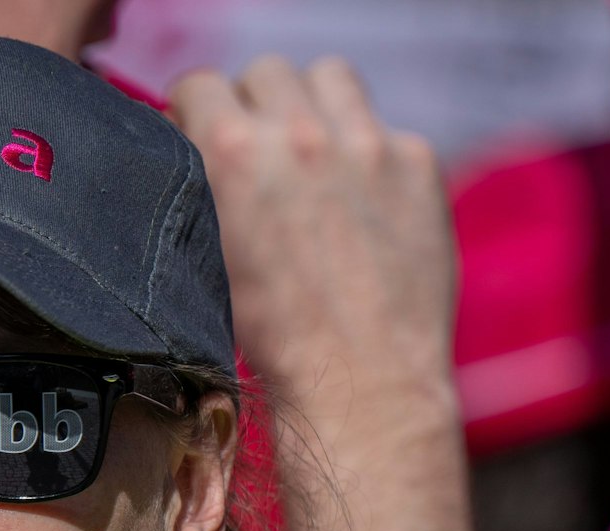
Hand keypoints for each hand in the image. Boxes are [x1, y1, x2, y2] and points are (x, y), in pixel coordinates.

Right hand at [171, 56, 458, 437]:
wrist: (359, 380)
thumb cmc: (273, 338)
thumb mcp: (209, 258)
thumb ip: (204, 191)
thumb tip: (201, 161)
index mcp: (231, 153)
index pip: (199, 85)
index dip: (192, 109)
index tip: (198, 130)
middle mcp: (300, 134)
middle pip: (267, 72)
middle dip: (254, 103)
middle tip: (258, 147)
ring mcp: (366, 143)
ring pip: (330, 77)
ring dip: (314, 103)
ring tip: (314, 151)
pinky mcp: (416, 163)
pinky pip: (384, 128)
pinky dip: (369, 154)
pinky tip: (363, 201)